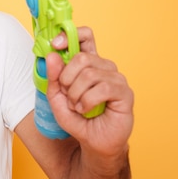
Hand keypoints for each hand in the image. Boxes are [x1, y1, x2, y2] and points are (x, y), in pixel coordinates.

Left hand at [46, 27, 133, 157]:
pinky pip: (101, 88)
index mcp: (89, 64)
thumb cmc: (78, 119)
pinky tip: (86, 110)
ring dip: (75, 94)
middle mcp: (104, 67)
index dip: (69, 35)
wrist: (93, 142)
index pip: (85, 37)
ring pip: (89, 74)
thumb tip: (52, 55)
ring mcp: (116, 79)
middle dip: (66, 79)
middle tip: (67, 95)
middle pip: (81, 57)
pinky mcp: (125, 93)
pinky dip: (87, 101)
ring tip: (77, 106)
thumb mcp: (56, 98)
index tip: (55, 44)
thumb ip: (53, 78)